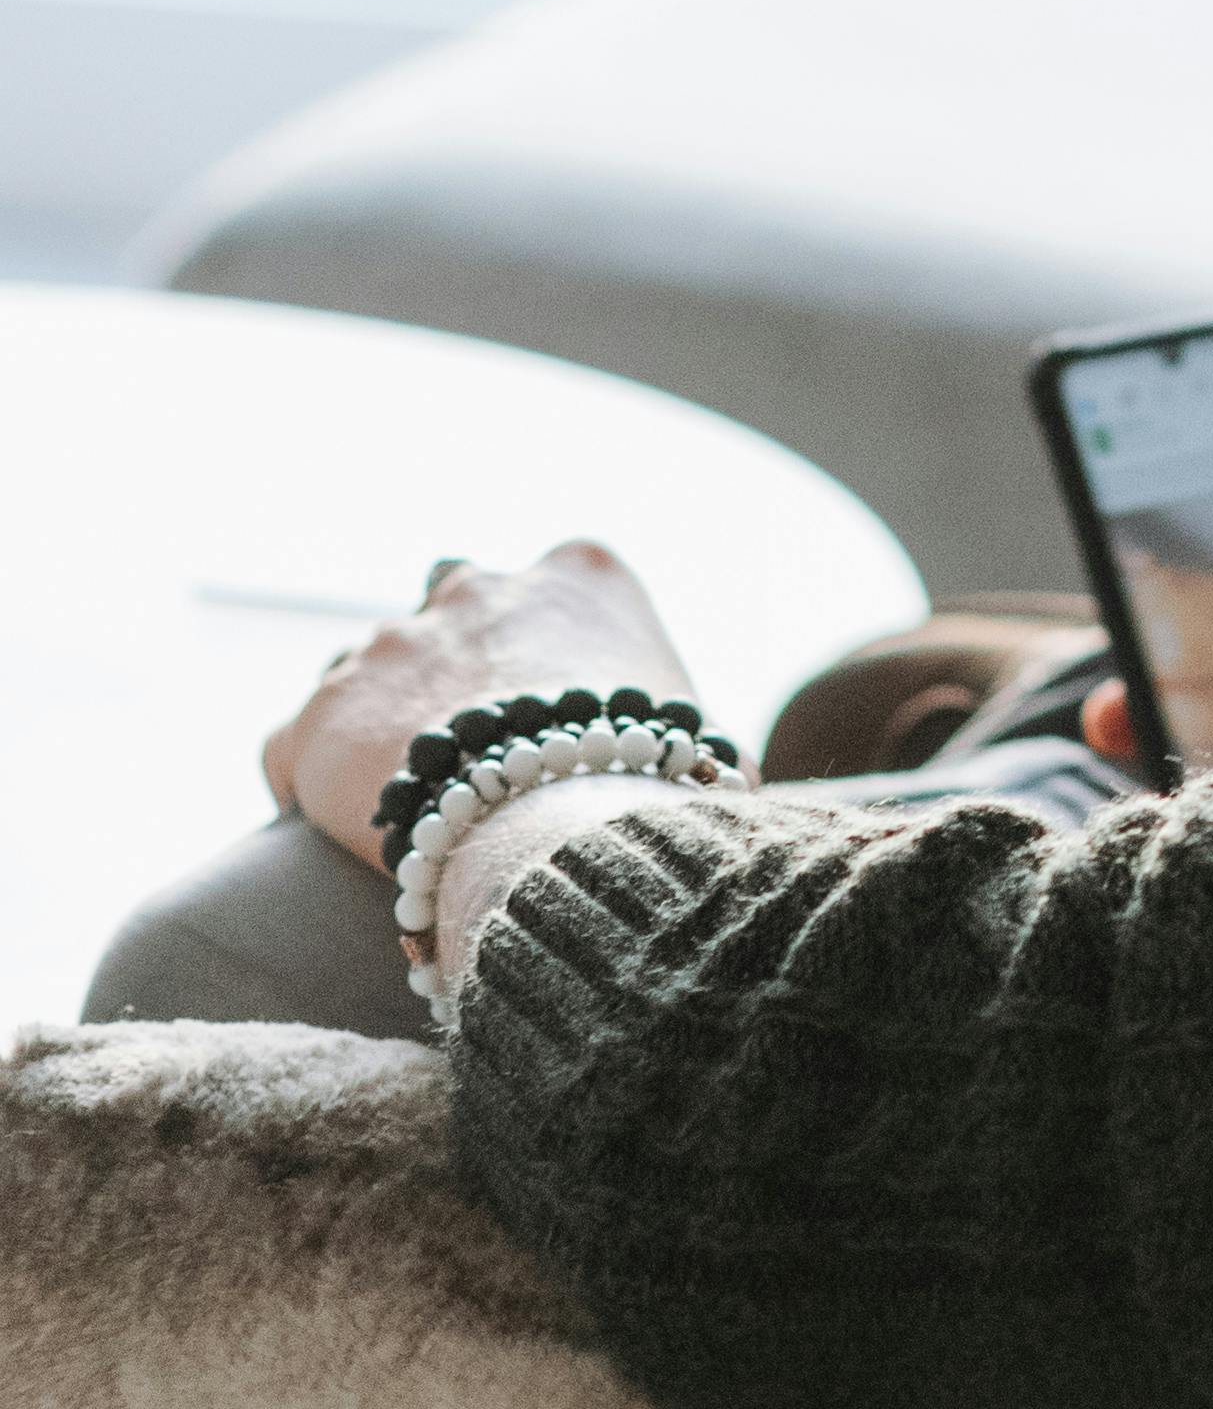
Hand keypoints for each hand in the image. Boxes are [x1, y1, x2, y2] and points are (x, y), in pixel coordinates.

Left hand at [266, 540, 698, 873]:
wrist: (562, 834)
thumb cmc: (656, 792)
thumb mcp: (700, 741)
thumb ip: (683, 736)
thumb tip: (720, 785)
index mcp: (581, 574)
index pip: (547, 589)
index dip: (537, 658)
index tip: (537, 718)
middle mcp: (480, 588)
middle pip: (448, 605)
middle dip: (449, 665)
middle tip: (466, 750)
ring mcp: (393, 644)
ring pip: (365, 671)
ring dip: (378, 724)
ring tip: (403, 801)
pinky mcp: (322, 719)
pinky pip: (295, 746)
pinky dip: (310, 782)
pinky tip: (331, 834)